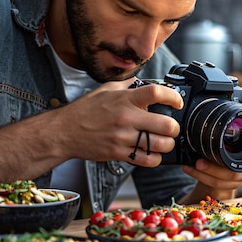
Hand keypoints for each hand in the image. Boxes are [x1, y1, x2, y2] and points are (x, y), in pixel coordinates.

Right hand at [53, 79, 182, 166]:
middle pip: (166, 124)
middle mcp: (126, 118)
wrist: (64, 132)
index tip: (177, 102)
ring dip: (167, 145)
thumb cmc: (85, 110)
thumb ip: (127, 86)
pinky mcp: (119, 153)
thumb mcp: (105, 90)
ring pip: (159, 145)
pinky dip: (155, 158)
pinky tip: (153, 153)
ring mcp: (123, 137)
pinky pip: (147, 160)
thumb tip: (144, 82)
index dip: (173, 97)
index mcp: (124, 99)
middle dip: (174, 128)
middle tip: (172, 127)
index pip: (156, 93)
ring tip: (164, 142)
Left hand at [180, 142, 241, 202]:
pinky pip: (214, 185)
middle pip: (235, 173)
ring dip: (204, 174)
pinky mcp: (227, 186)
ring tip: (192, 165)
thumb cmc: (238, 144)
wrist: (229, 161)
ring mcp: (240, 179)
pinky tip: (189, 168)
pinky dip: (199, 177)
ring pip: (223, 182)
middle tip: (199, 161)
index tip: (239, 153)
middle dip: (215, 169)